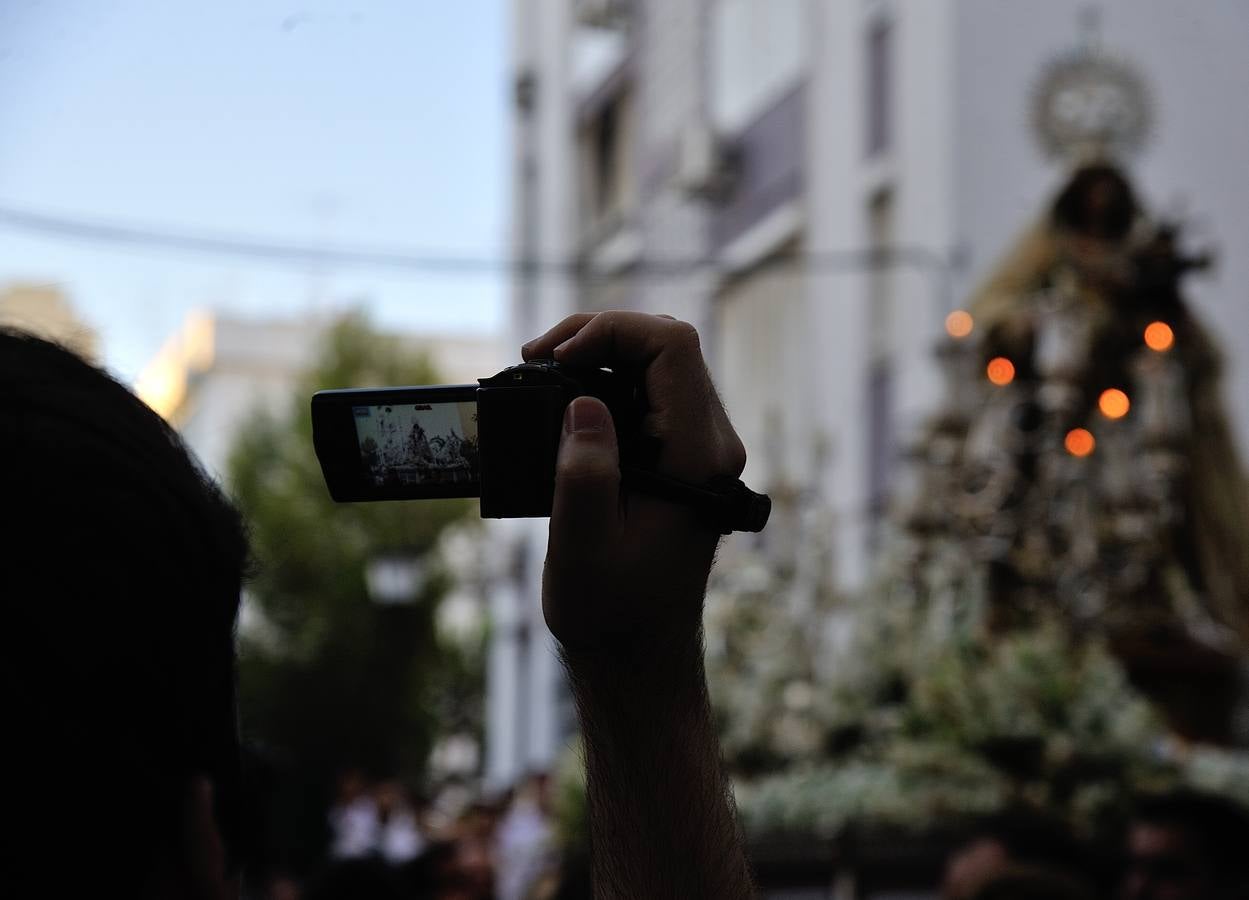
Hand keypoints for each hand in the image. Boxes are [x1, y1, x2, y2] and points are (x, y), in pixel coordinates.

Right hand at [521, 312, 746, 657]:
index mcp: (697, 457)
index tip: (556, 359)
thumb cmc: (612, 612)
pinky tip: (561, 398)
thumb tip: (583, 404)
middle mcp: (709, 444)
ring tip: (540, 370)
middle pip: (665, 344)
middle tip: (535, 358)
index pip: (673, 348)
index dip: (613, 331)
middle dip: (598, 334)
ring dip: (598, 354)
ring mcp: (697, 448)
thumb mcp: (583, 548)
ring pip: (656, 363)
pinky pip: (647, 392)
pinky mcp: (677, 457)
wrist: (639, 653)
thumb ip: (585, 475)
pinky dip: (602, 380)